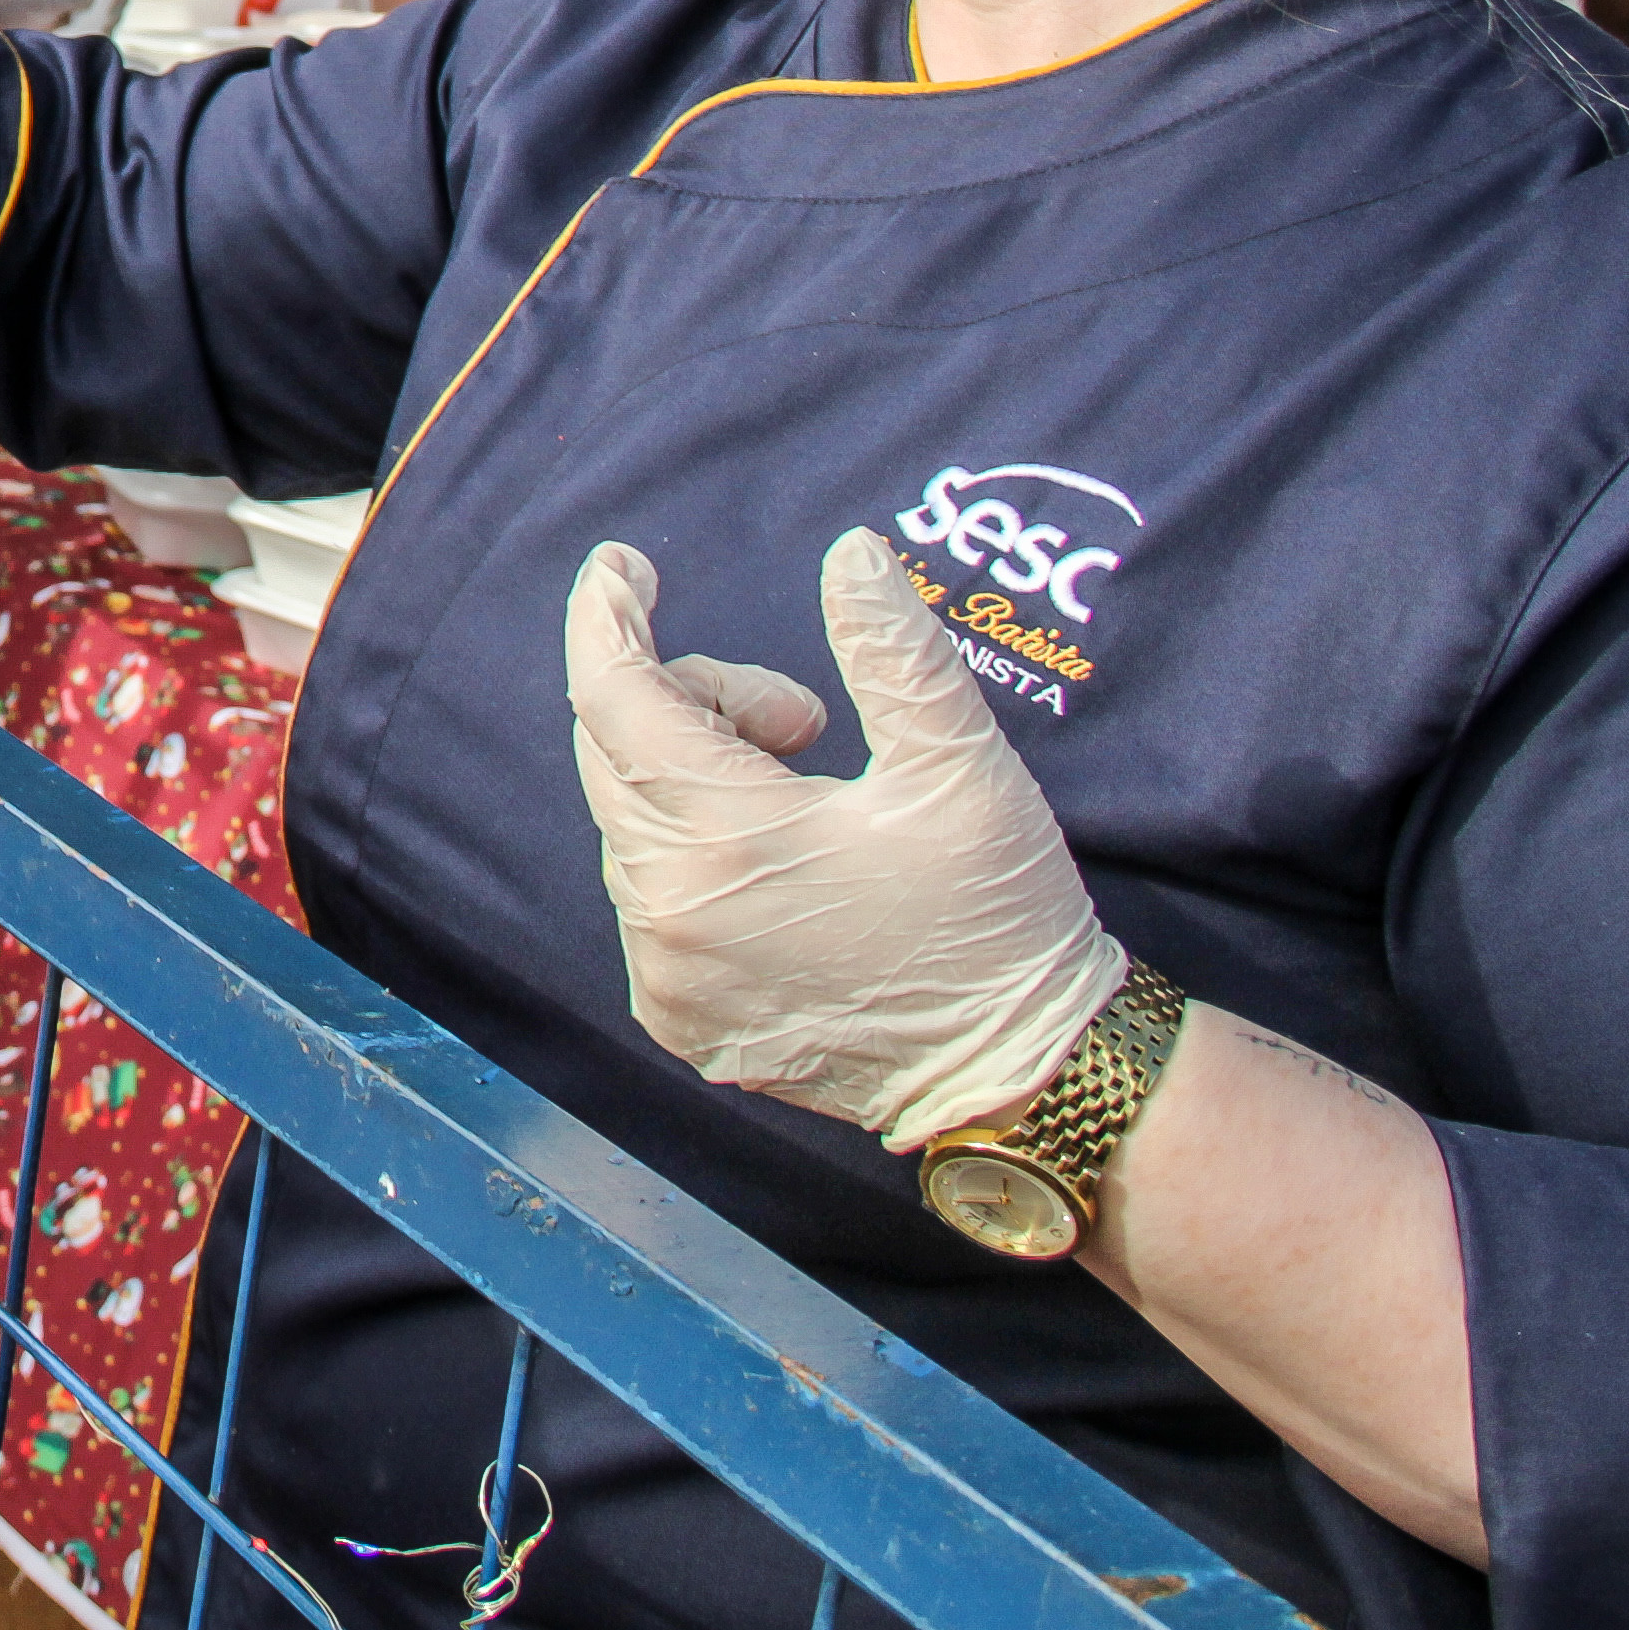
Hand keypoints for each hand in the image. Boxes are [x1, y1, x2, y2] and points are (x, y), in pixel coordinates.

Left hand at [563, 530, 1122, 1147]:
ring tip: (811, 799)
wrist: (1020, 1076)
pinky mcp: (678, 1018)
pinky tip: (784, 874)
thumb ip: (894, 650)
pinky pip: (649, 900)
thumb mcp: (961, 769)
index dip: (608, 616)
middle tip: (802, 722)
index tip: (621, 565)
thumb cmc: (997, 917)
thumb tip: (848, 553)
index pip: (612, 696)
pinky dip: (692, 857)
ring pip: (630, 824)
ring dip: (695, 782)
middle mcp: (668, 912)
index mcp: (726, 839)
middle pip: (615, 752)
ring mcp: (665, 974)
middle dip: (691, 701)